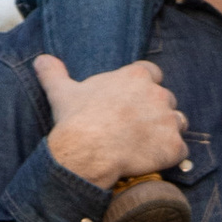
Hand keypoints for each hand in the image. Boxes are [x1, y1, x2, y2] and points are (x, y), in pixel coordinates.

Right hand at [38, 52, 186, 191]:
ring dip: (167, 132)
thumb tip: (41, 59)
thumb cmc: (76, 120)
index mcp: (136, 76)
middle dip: (156, 112)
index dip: (144, 88)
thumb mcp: (62, 92)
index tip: (132, 102)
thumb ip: (54, 72)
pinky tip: (153, 161)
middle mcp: (158, 94)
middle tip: (135, 128)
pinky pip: (181, 150)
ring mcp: (169, 120)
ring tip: (146, 145)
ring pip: (178, 122)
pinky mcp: (174, 146)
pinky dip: (171, 156)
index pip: (152, 74)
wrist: (86, 152)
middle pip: (166, 99)